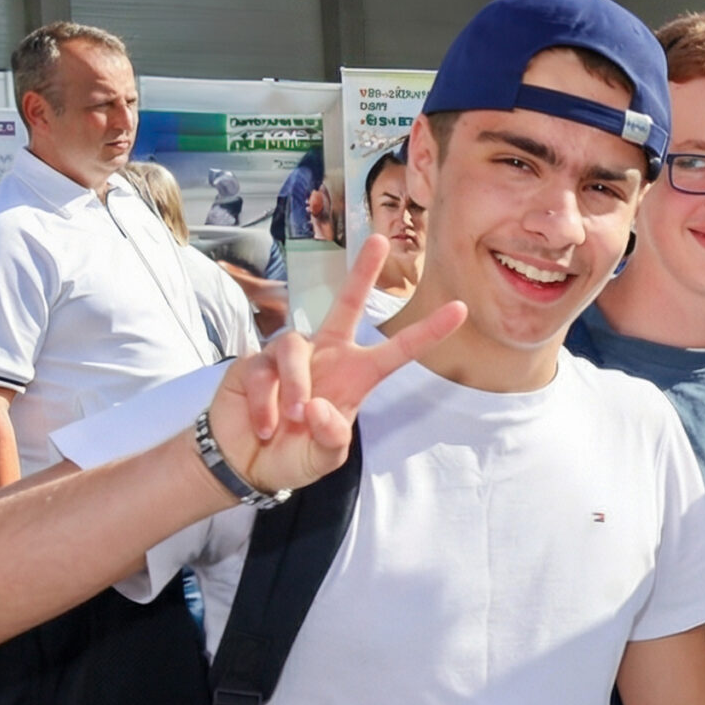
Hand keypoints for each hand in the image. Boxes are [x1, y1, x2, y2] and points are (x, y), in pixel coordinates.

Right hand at [202, 237, 463, 494]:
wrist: (244, 463)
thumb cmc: (292, 457)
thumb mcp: (322, 458)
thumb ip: (330, 438)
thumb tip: (318, 406)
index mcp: (354, 378)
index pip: (396, 351)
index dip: (427, 331)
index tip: (460, 309)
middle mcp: (326, 357)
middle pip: (346, 306)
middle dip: (362, 272)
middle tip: (380, 241)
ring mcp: (290, 356)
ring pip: (297, 349)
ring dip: (296, 386)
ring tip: (291, 420)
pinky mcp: (254, 361)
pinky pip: (263, 371)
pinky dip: (264, 403)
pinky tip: (264, 425)